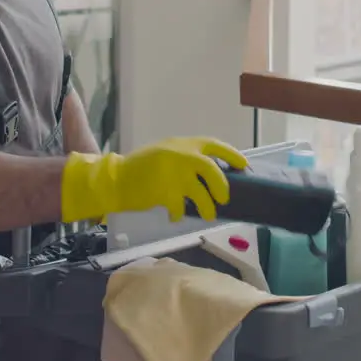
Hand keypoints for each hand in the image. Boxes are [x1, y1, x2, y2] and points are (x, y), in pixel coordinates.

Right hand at [60, 136, 248, 222]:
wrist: (116, 178)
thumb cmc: (143, 167)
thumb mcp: (166, 153)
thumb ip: (187, 158)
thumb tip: (213, 172)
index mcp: (183, 144)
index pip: (214, 145)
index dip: (232, 155)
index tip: (244, 165)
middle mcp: (181, 155)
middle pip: (212, 169)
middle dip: (222, 185)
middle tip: (224, 198)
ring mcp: (173, 173)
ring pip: (200, 194)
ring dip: (206, 207)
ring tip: (208, 215)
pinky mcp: (164, 191)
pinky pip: (179, 207)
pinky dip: (178, 214)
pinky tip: (174, 216)